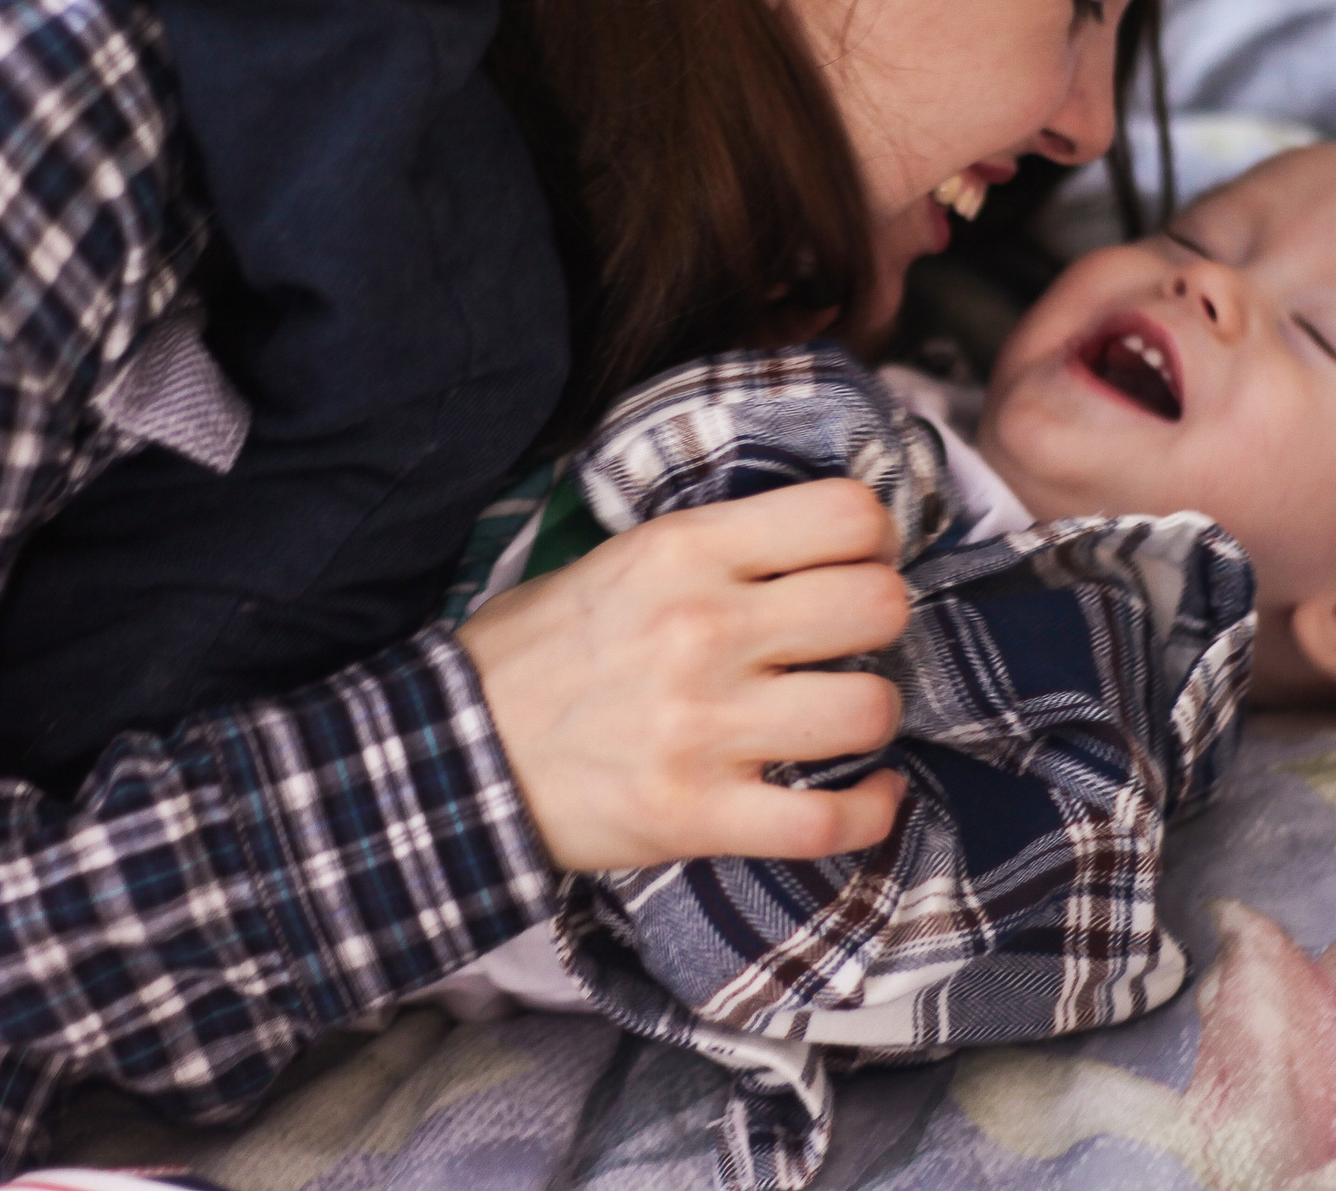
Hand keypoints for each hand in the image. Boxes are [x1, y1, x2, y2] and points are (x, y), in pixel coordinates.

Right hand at [456, 479, 911, 872]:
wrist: (453, 755)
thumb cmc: (538, 653)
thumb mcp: (618, 560)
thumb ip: (714, 547)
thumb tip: (817, 542)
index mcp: (685, 551)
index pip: (848, 515)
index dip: (873, 540)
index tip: (855, 562)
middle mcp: (704, 630)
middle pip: (879, 605)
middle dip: (882, 623)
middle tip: (849, 641)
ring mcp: (704, 727)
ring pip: (870, 710)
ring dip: (872, 717)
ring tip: (840, 716)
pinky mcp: (699, 815)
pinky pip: (832, 820)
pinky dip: (871, 812)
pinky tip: (869, 792)